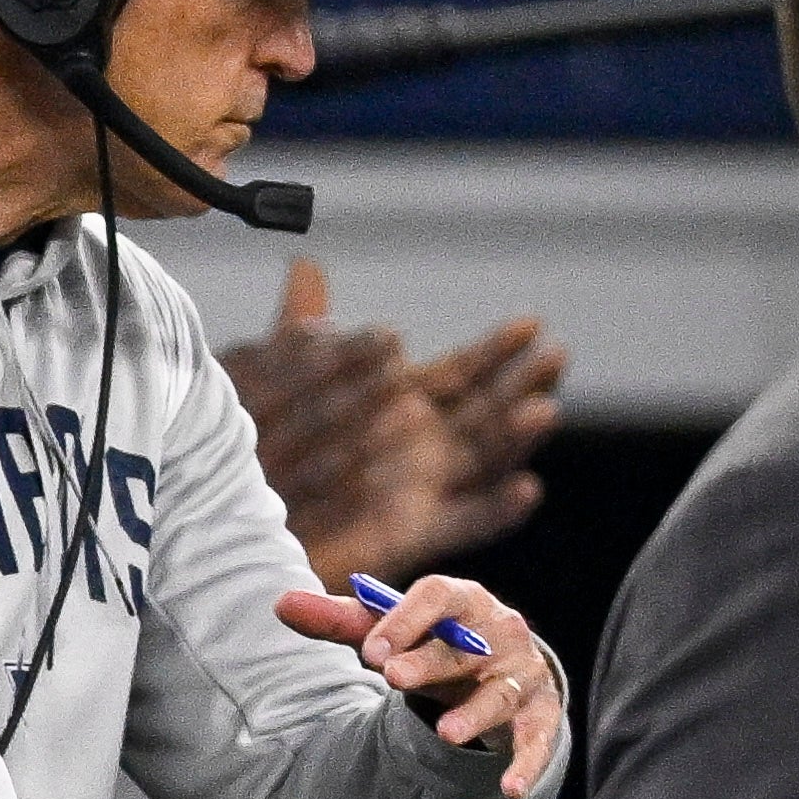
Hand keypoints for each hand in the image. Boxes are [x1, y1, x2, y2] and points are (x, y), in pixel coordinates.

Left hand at [221, 262, 566, 586]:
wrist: (241, 515)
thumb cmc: (263, 449)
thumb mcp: (278, 380)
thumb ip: (301, 329)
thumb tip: (306, 265)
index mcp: (396, 408)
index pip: (458, 375)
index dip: (494, 352)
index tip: (529, 324)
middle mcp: (417, 449)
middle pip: (485, 414)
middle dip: (522, 385)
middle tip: (557, 354)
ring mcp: (419, 490)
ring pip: (482, 462)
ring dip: (516, 439)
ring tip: (544, 411)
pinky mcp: (410, 532)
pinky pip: (463, 524)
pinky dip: (498, 510)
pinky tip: (527, 490)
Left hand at [273, 571, 564, 798]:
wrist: (496, 667)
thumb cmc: (433, 641)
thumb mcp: (390, 630)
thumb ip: (340, 621)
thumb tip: (280, 603)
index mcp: (461, 600)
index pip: (437, 596)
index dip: (404, 620)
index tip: (368, 650)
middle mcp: (499, 632)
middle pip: (463, 647)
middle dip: (429, 662)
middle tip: (392, 676)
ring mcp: (521, 674)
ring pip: (500, 694)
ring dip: (475, 714)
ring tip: (447, 734)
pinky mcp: (539, 714)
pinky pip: (537, 740)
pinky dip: (526, 763)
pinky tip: (509, 788)